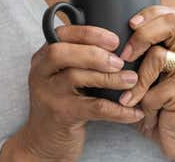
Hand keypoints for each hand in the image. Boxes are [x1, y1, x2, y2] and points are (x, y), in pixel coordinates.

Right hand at [3, 24, 143, 160]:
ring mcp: (48, 95)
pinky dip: (117, 110)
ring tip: (131, 80)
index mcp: (43, 57)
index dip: (89, 33)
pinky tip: (134, 112)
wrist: (45, 140)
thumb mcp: (64, 76)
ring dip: (109, 78)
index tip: (114, 40)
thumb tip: (122, 43)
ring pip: (76, 77)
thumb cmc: (64, 100)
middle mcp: (41, 73)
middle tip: (120, 62)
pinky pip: (93, 108)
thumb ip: (82, 58)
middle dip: (95, 53)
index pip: (62, 34)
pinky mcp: (61, 115)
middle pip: (62, 53)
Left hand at [117, 6, 174, 160]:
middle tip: (126, 54)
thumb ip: (138, 63)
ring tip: (129, 98)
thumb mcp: (150, 82)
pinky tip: (143, 114)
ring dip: (136, 80)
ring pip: (156, 56)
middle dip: (143, 34)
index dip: (150, 14)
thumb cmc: (161, 110)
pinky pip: (153, 89)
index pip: (171, 14)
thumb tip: (99, 47)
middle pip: (172, 22)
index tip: (129, 24)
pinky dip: (142, 103)